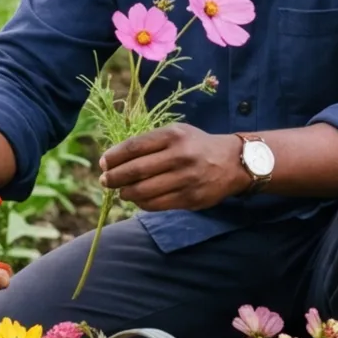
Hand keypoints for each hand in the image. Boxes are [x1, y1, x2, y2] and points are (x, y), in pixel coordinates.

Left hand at [98, 125, 247, 212]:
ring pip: (144, 191)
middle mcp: (179, 156)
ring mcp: (185, 179)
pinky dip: (142, 203)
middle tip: (104, 181)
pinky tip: (137, 199)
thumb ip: (150, 143)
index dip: (114, 157)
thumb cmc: (197, 146)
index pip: (134, 147)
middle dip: (114, 178)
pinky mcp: (190, 198)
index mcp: (173, 136)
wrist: (233, 162)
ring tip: (121, 192)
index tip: (103, 163)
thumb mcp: (177, 133)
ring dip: (126, 193)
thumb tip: (116, 159)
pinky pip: (157, 204)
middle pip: (135, 170)